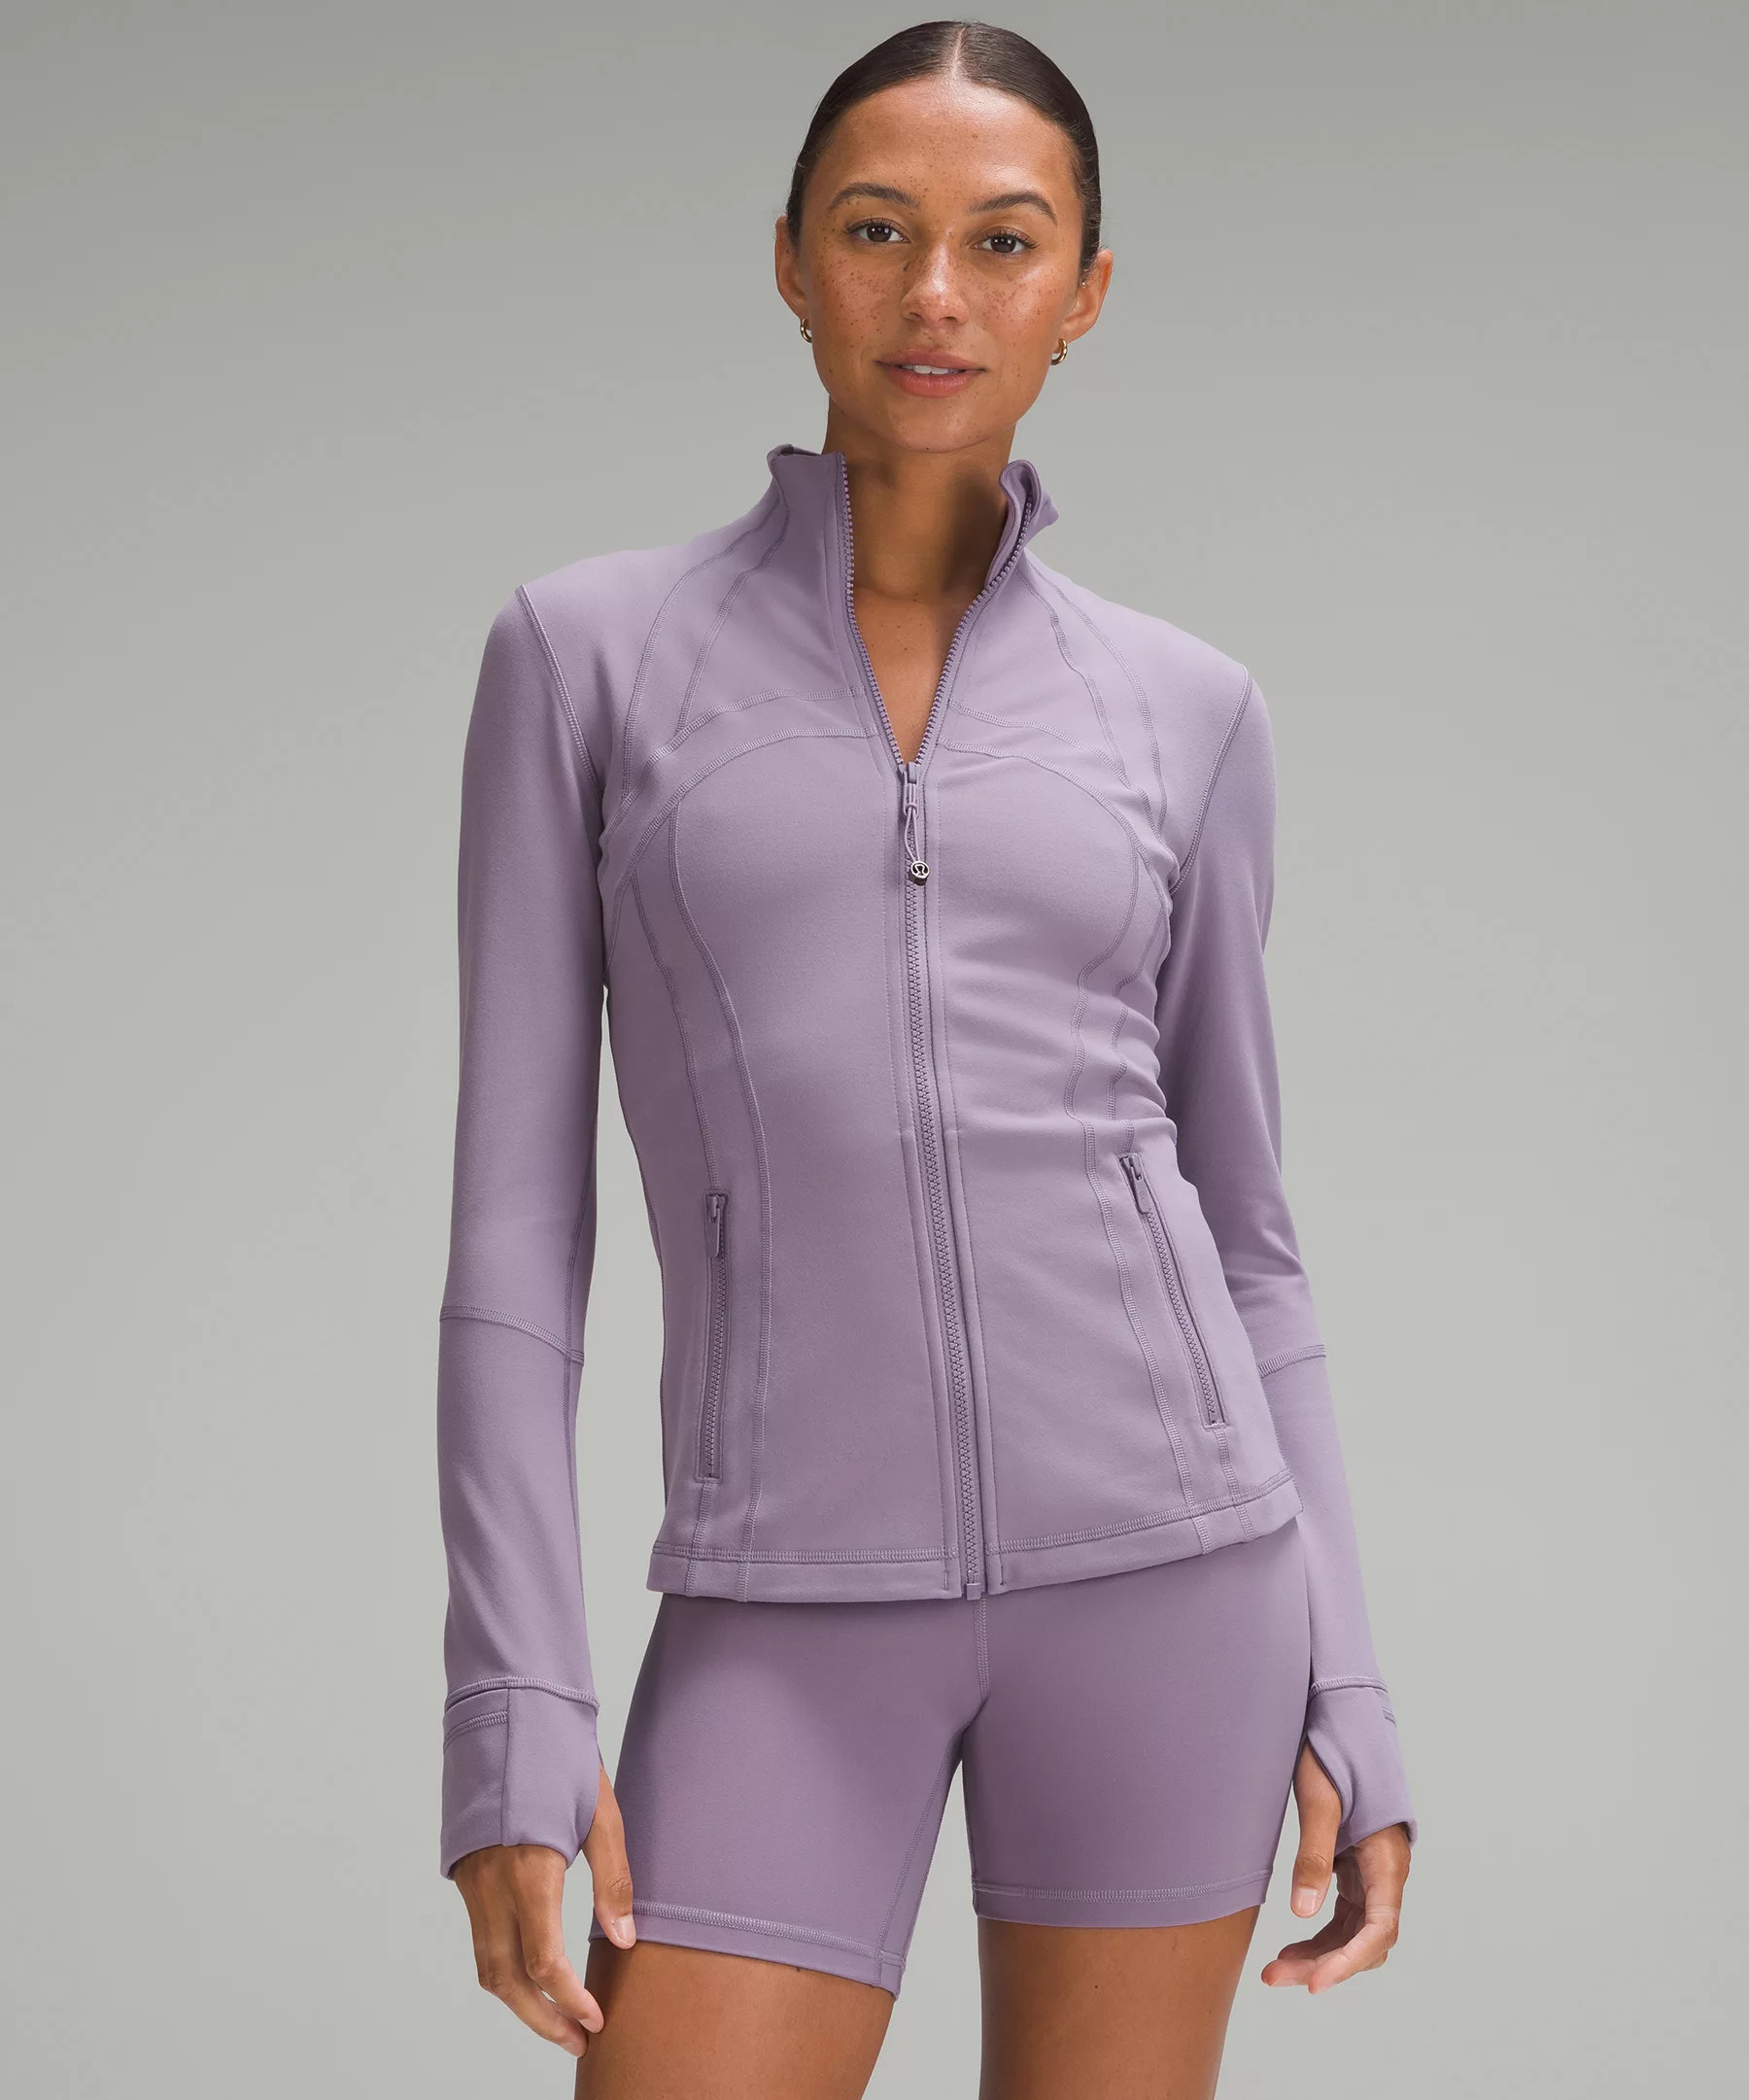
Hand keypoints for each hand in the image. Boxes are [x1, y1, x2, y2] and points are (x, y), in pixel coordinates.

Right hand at [452, 1760, 636, 2055]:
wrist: (507, 1704)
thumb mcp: (601, 1811)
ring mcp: (471, 1876)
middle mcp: (491, 1881)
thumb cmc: (560, 1752)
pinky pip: (480, 1932)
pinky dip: (504, 1963)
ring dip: (519, 1998)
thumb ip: (612, 1880)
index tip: (595, 2021)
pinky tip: (533, 1967)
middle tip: (577, 2040)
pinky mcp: (464, 1868)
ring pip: (486, 1961)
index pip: (544, 1961)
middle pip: (507, 1979)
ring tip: (557, 2016)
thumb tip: (623, 1940)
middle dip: (541, 2018)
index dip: (569, 2000)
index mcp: (530, 1868)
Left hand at [1260, 1742, 1409, 1992]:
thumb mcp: (1320, 1800)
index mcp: (1387, 1858)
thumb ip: (1314, 1856)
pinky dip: (1319, 1933)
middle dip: (1324, 1965)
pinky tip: (1290, 1947)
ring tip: (1275, 1971)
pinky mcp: (1353, 1863)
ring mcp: (1370, 1869)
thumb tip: (1302, 1914)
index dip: (1348, 1962)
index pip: (1377, 1929)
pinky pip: (1342, 1913)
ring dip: (1319, 1954)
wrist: (1340, 1714)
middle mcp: (1385, 1870)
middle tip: (1275, 1978)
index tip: (1315, 1984)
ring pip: (1352, 1931)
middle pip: (1364, 1939)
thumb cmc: (1332, 1749)